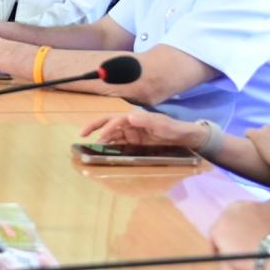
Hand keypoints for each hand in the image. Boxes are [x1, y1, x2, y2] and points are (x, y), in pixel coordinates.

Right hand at [80, 109, 205, 149]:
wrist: (187, 139)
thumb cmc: (175, 129)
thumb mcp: (163, 124)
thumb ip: (147, 120)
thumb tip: (129, 116)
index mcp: (135, 118)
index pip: (116, 120)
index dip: (107, 127)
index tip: (101, 136)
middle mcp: (131, 124)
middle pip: (109, 124)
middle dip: (95, 127)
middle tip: (82, 134)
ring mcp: (133, 134)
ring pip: (113, 136)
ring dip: (103, 140)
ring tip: (94, 149)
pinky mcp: (135, 143)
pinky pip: (120, 145)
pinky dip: (112, 148)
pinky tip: (107, 153)